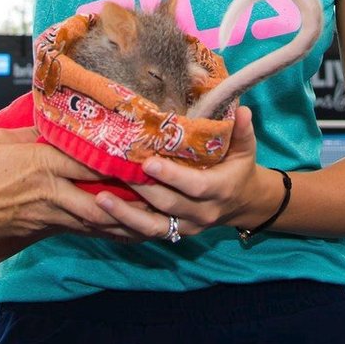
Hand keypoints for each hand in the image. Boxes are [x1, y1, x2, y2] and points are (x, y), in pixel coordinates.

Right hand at [0, 127, 150, 250]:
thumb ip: (31, 134)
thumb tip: (52, 125)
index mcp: (41, 162)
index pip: (90, 160)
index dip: (120, 159)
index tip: (145, 154)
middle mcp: (50, 190)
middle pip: (102, 197)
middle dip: (134, 198)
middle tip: (161, 193)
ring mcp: (46, 214)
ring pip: (95, 220)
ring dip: (124, 220)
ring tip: (151, 216)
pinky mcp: (39, 230)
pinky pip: (78, 230)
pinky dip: (102, 230)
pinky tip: (119, 229)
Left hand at [95, 105, 262, 239]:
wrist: (244, 204)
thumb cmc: (239, 169)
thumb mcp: (245, 150)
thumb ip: (242, 131)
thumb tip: (243, 110)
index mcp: (220, 190)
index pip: (195, 186)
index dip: (172, 176)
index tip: (148, 162)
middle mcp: (202, 213)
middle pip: (168, 205)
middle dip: (141, 190)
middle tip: (114, 171)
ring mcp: (186, 226)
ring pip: (153, 227)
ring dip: (125, 215)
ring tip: (99, 199)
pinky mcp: (174, 233)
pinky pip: (146, 234)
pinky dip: (124, 226)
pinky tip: (101, 215)